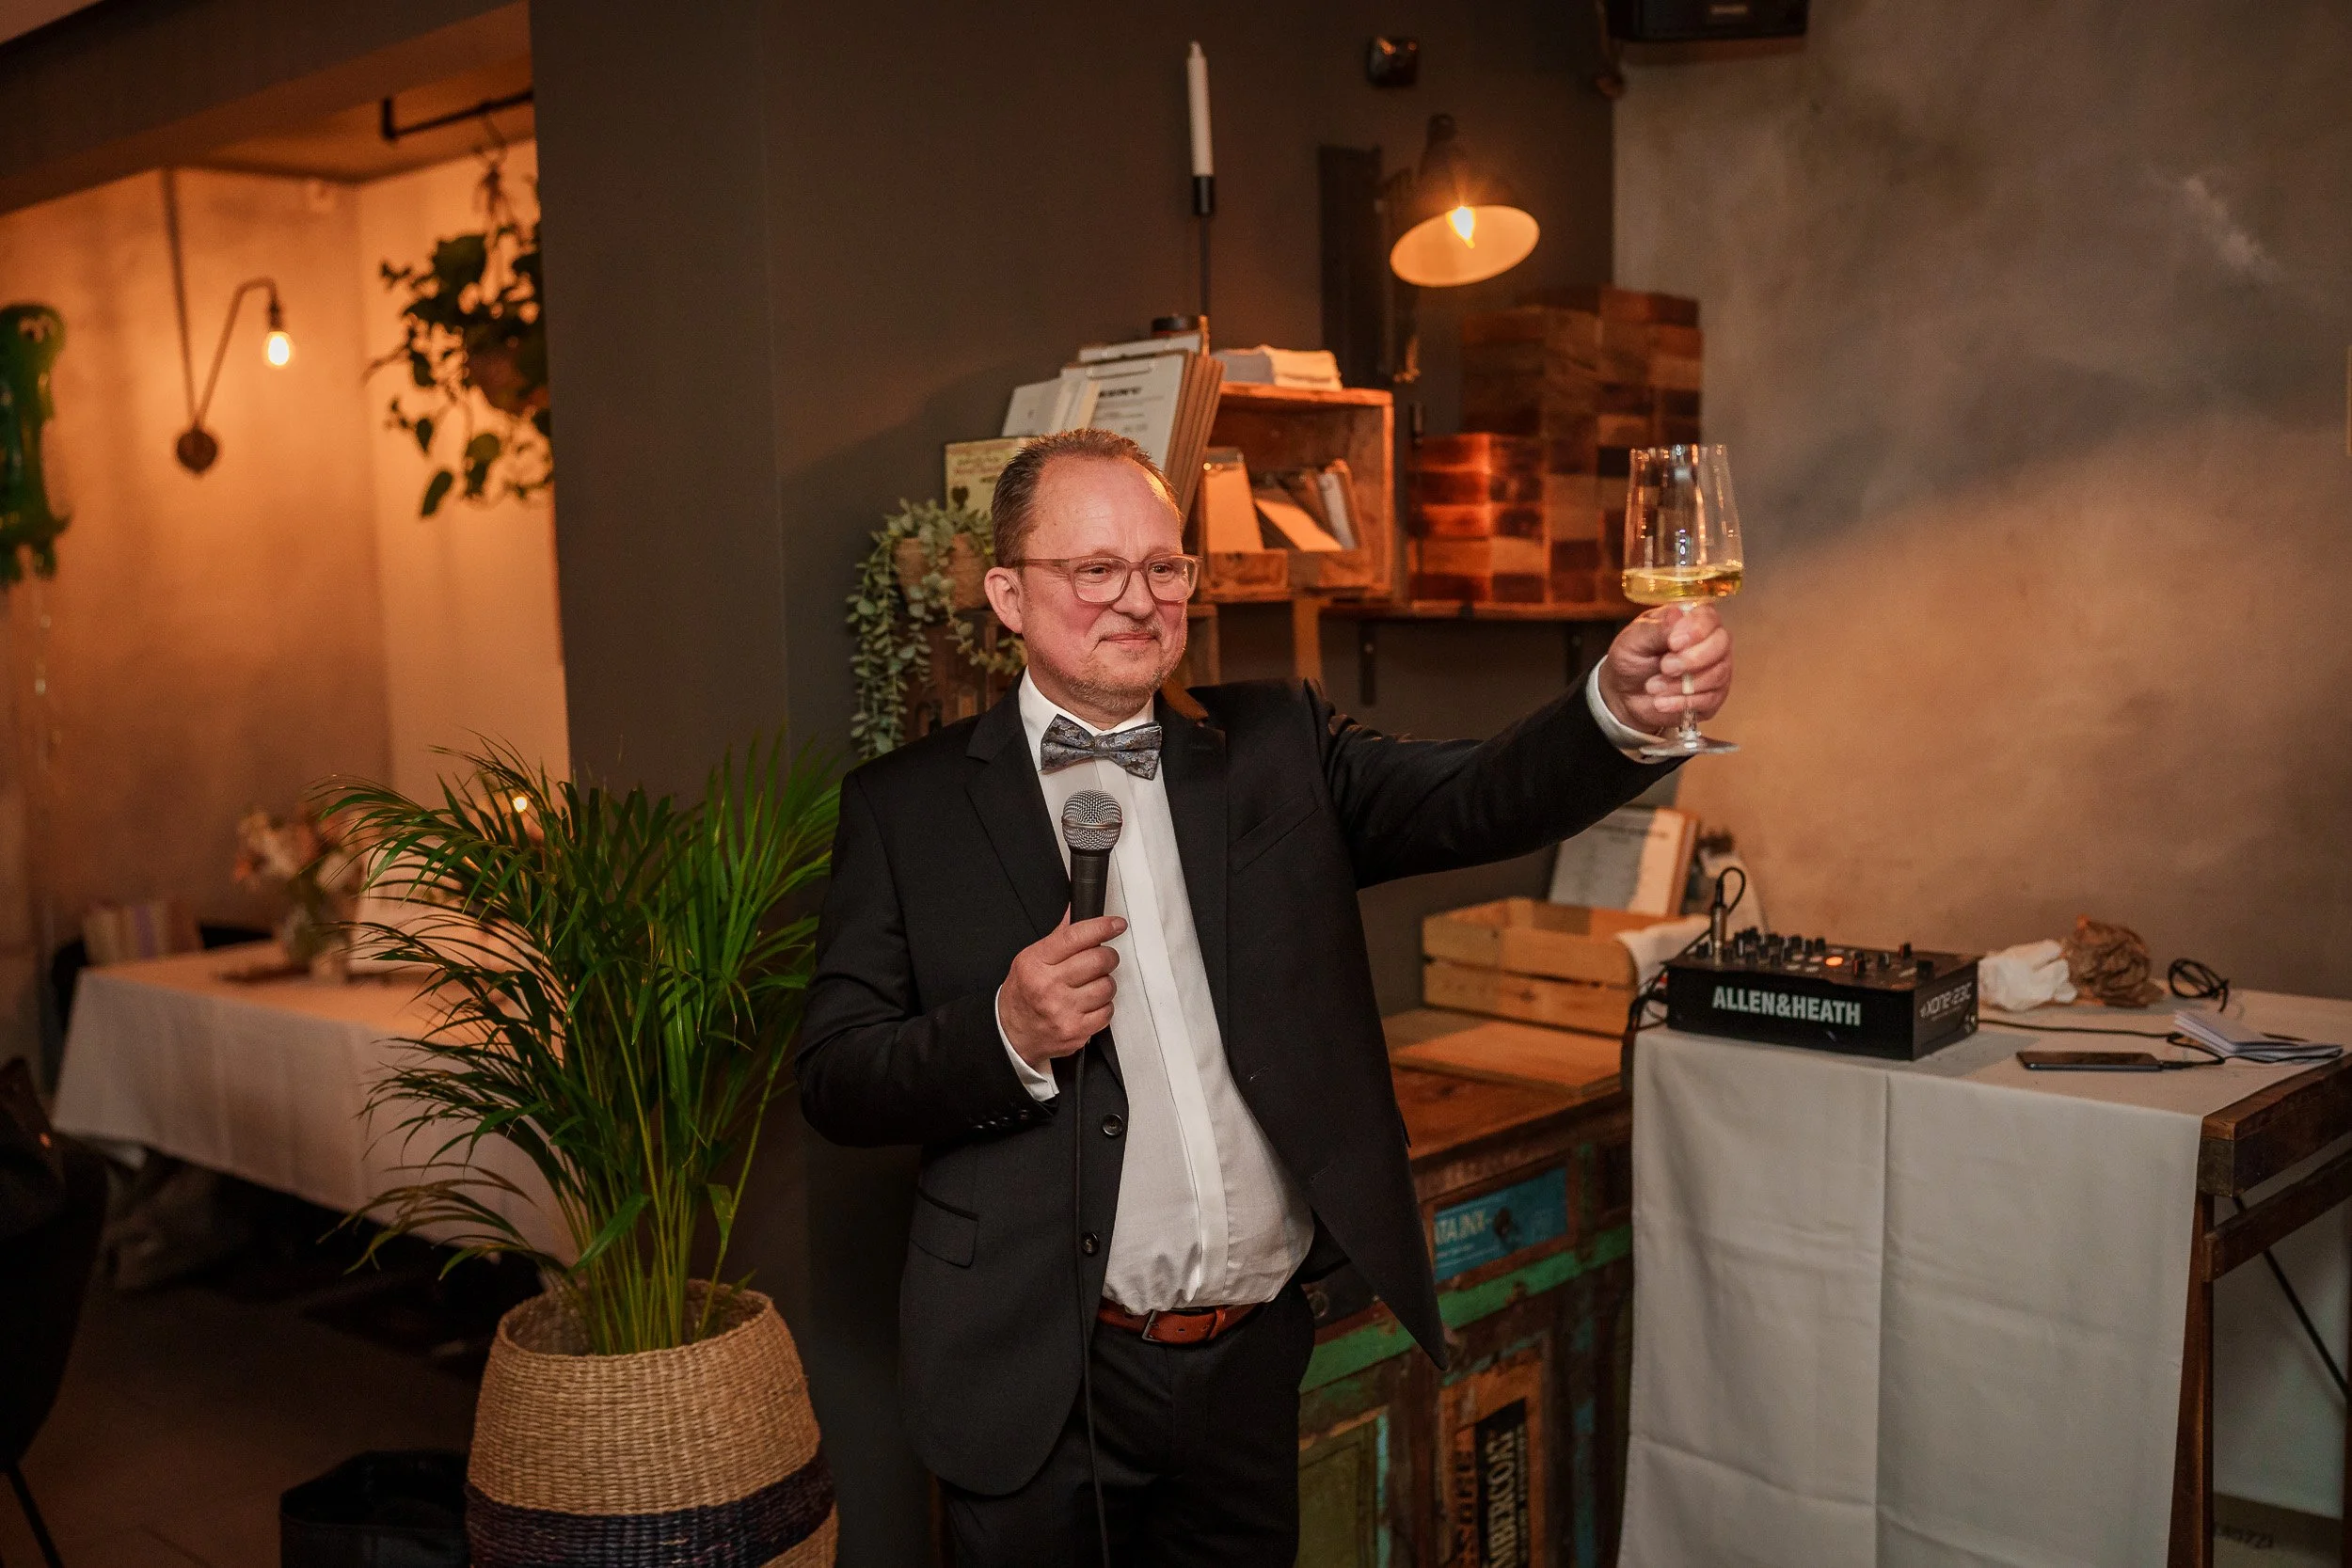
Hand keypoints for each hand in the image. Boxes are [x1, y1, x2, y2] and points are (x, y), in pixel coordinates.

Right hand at [998, 911, 1125, 1069]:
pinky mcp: (1077, 1031)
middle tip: (1102, 959)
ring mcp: (1064, 1010)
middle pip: (1098, 960)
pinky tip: (1089, 1004)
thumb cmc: (1022, 994)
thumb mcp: (1030, 959)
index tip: (1116, 924)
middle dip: (1107, 956)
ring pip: (1107, 986)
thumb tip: (1075, 912)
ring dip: (1105, 983)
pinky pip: (1107, 1011)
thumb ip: (1057, 937)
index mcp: (1036, 964)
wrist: (1012, 1033)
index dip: (1102, 927)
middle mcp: (1049, 987)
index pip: (1075, 937)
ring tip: (1091, 985)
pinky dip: (1104, 1006)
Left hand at [1596, 603, 1733, 734]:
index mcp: (1691, 619)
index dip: (1696, 630)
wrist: (1625, 694)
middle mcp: (1710, 641)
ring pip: (1717, 673)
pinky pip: (1711, 699)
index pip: (1709, 617)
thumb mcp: (1634, 640)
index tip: (1673, 643)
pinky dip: (1683, 702)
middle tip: (1665, 667)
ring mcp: (1716, 668)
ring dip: (1682, 684)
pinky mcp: (1714, 695)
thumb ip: (1656, 628)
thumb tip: (1678, 615)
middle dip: (1692, 659)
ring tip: (1652, 687)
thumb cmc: (1632, 659)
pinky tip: (1661, 702)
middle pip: (1721, 644)